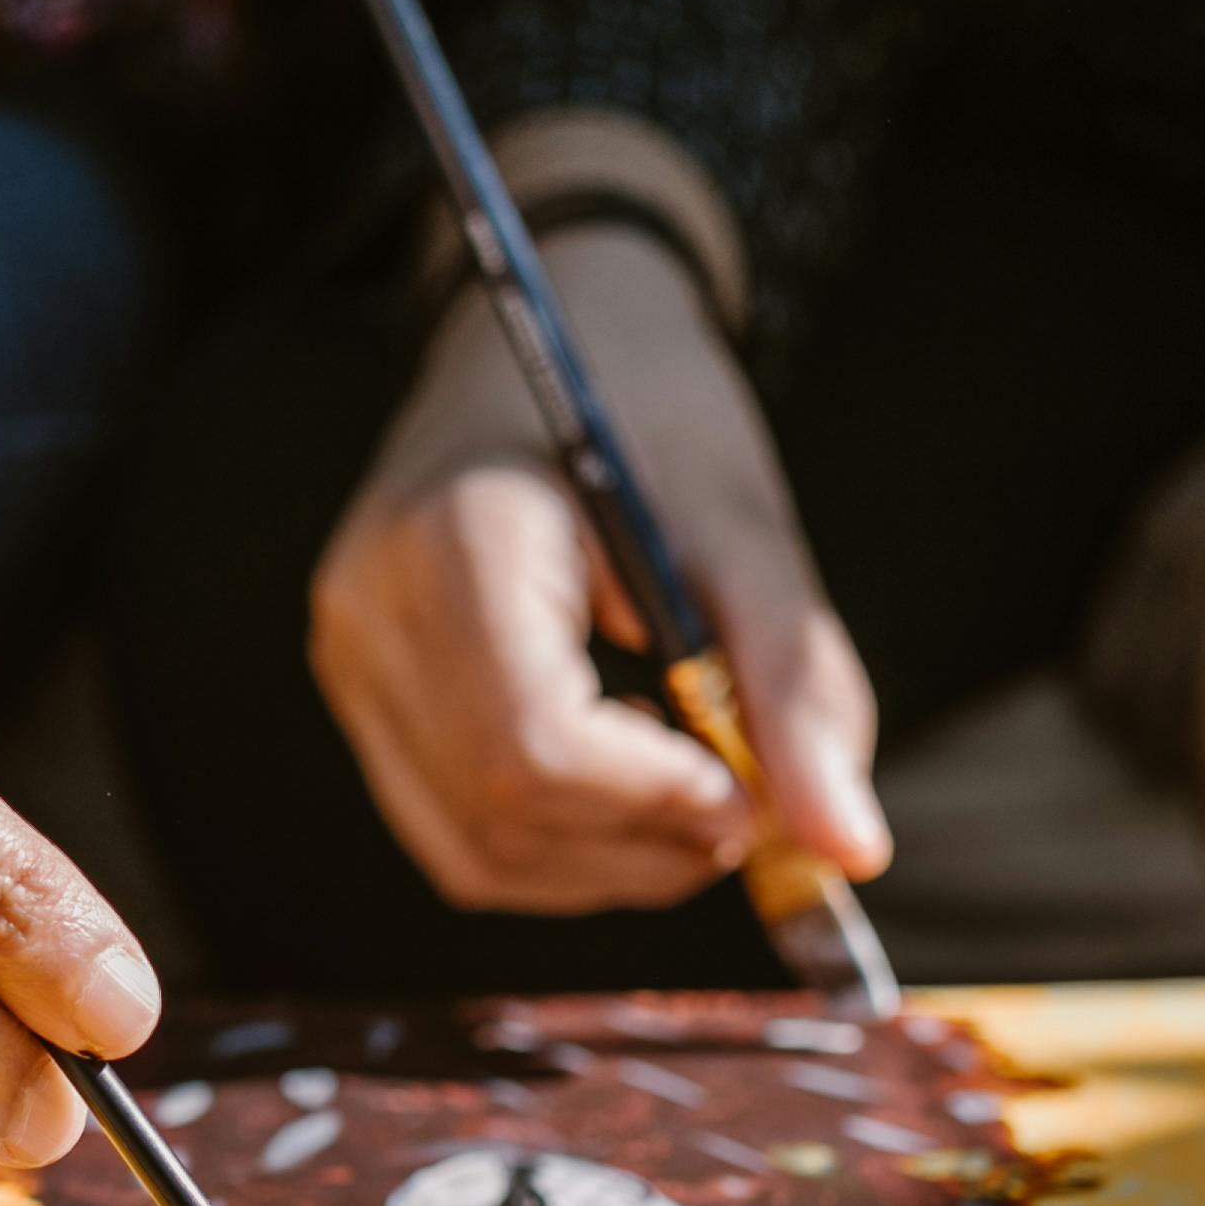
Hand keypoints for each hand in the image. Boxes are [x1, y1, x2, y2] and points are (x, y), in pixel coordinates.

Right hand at [310, 229, 887, 916]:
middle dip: (647, 846)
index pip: (533, 742)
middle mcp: (373, 609)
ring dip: (610, 864)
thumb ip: (797, 686)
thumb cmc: (653, 413)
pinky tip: (624, 780)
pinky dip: (559, 850)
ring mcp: (352, 659)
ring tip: (692, 787)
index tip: (754, 794)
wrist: (554, 341)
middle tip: (748, 803)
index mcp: (457, 538)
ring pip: (476, 852)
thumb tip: (852, 851)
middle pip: (503, 814)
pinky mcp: (363, 696)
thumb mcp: (744, 528)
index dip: (656, 799)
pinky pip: (454, 836)